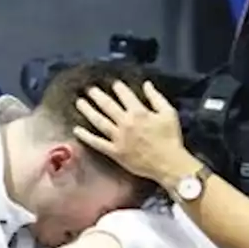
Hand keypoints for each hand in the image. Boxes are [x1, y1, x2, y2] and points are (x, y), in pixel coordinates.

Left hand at [71, 80, 188, 182]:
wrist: (168, 163)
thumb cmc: (171, 138)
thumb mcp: (169, 113)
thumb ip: (156, 97)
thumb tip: (147, 85)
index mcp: (139, 112)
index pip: (125, 95)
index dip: (118, 87)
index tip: (113, 83)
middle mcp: (126, 123)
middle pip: (108, 105)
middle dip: (97, 95)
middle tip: (89, 88)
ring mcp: (118, 138)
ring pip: (99, 121)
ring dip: (88, 110)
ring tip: (79, 102)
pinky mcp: (115, 152)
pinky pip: (97, 143)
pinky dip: (86, 136)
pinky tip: (77, 130)